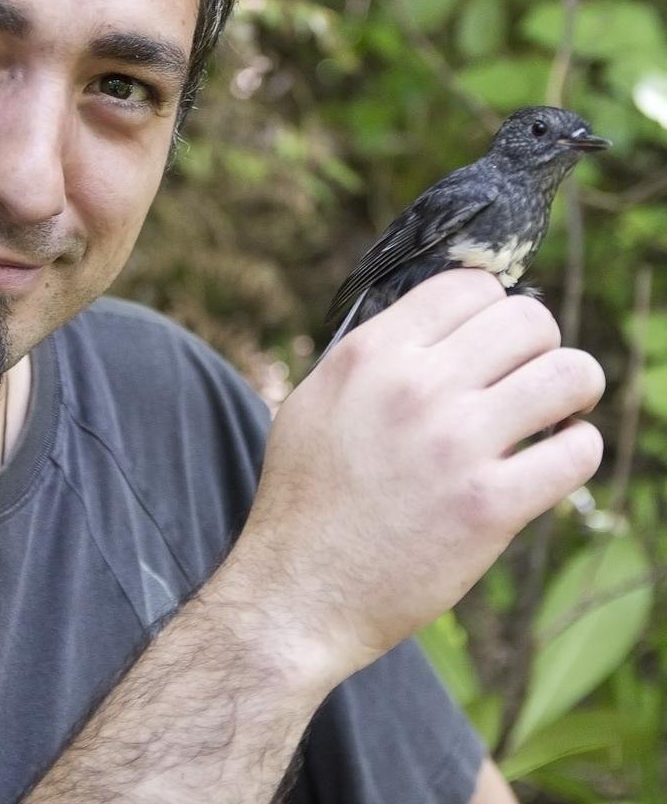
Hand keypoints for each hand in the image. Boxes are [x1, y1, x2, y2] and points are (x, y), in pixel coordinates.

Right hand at [228, 269, 604, 692]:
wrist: (298, 591)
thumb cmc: (303, 498)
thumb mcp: (314, 402)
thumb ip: (371, 359)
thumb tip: (433, 329)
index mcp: (369, 355)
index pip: (469, 286)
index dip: (493, 308)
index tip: (493, 340)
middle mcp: (415, 386)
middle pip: (529, 320)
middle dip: (539, 344)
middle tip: (527, 378)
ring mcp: (455, 445)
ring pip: (570, 374)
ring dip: (575, 389)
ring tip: (556, 413)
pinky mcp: (489, 507)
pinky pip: (578, 452)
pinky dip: (577, 451)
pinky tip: (550, 462)